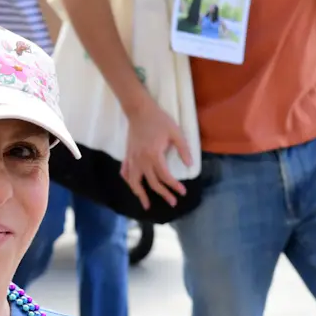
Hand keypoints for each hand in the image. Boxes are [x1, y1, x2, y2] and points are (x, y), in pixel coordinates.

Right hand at [121, 96, 192, 210]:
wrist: (139, 111)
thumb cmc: (159, 120)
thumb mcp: (176, 133)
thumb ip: (183, 150)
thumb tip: (190, 165)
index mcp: (154, 155)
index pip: (165, 176)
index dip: (174, 186)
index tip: (182, 192)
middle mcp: (141, 160)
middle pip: (152, 182)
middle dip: (163, 194)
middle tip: (172, 203)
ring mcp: (132, 159)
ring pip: (134, 182)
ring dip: (140, 194)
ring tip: (146, 205)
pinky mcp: (127, 156)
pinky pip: (125, 172)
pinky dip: (129, 181)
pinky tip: (133, 186)